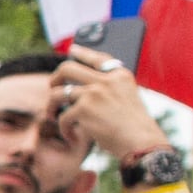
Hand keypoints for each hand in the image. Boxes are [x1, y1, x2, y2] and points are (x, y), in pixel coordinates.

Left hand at [53, 45, 166, 166]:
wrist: (141, 142)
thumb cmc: (135, 128)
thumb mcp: (127, 99)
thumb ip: (109, 89)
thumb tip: (81, 88)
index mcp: (120, 76)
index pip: (98, 58)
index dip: (83, 52)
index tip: (72, 50)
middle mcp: (106, 80)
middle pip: (68, 68)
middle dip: (55, 78)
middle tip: (52, 87)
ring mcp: (93, 93)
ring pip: (58, 93)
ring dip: (51, 105)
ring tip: (51, 115)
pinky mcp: (83, 109)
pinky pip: (63, 118)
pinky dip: (65, 130)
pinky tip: (72, 137)